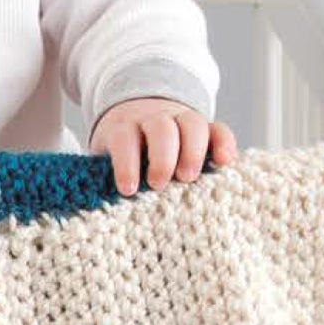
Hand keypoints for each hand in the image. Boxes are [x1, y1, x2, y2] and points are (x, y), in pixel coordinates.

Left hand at [88, 99, 238, 196]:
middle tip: (159, 184)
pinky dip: (224, 143)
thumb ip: (103, 175)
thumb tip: (97, 208)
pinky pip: (219, 129)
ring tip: (188, 178)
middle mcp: (154, 119)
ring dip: (193, 150)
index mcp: (124, 127)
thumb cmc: (119, 152)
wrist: (136, 116)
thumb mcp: (103, 158)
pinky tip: (225, 161)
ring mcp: (181, 120)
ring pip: (192, 124)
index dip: (126, 163)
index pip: (124, 139)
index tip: (128, 189)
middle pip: (161, 128)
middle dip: (162, 157)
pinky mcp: (205, 128)